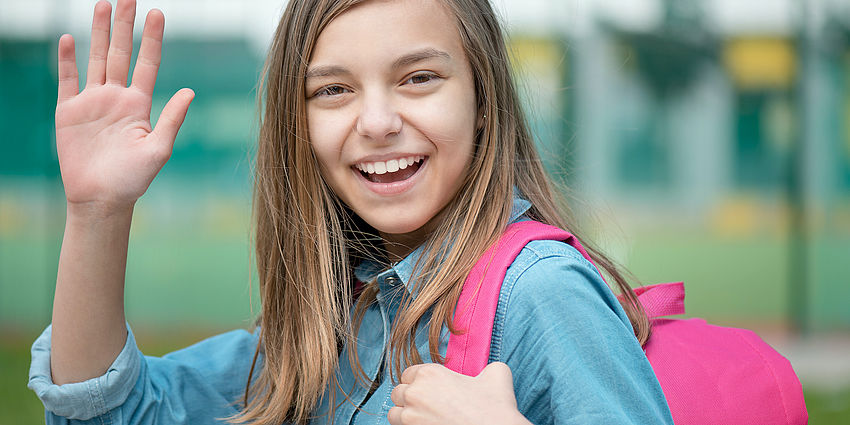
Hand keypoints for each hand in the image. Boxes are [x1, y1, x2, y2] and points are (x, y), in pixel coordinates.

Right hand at [56, 0, 192, 213]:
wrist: (100, 199)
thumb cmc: (133, 180)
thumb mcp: (158, 149)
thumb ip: (172, 119)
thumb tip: (190, 92)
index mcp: (140, 105)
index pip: (148, 63)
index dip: (152, 39)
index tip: (158, 13)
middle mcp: (117, 98)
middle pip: (121, 53)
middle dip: (124, 25)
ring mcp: (92, 103)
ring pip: (97, 59)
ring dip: (99, 33)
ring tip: (102, 5)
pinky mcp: (69, 112)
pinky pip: (68, 80)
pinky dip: (67, 60)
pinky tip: (69, 39)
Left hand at [388, 362, 531, 424]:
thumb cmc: (494, 408)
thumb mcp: (497, 374)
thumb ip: (488, 367)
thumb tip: (489, 371)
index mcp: (430, 374)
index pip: (408, 374)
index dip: (418, 382)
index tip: (429, 390)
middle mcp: (415, 393)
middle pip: (397, 393)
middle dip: (409, 398)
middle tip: (426, 406)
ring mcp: (411, 417)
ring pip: (394, 413)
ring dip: (405, 415)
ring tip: (422, 418)